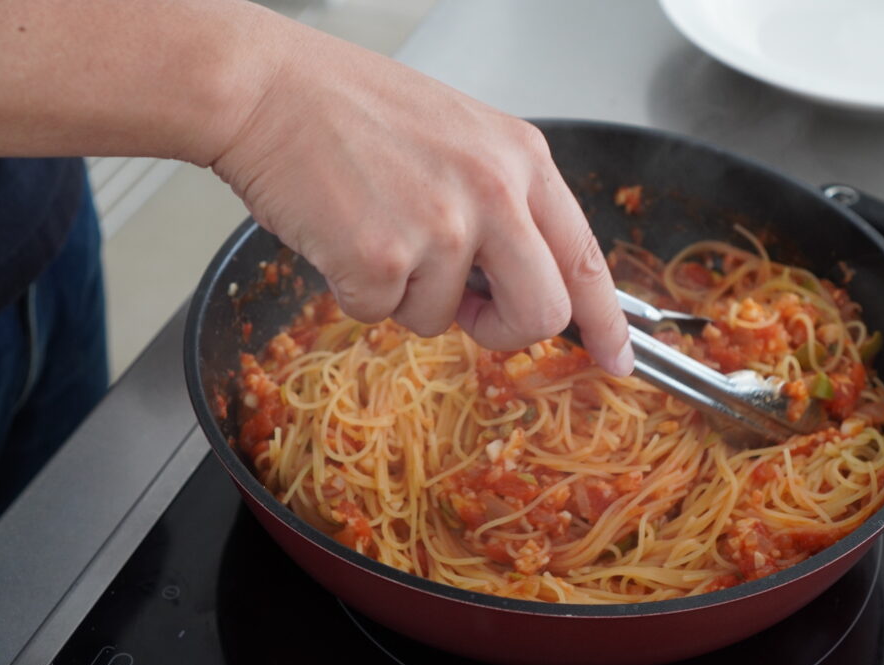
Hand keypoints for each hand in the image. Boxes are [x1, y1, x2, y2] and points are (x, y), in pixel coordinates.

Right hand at [211, 19, 632, 375]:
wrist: (266, 88)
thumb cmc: (351, 108)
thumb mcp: (459, 139)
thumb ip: (503, 206)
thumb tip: (515, 280)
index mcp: (521, 159)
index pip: (585, 256)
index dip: (606, 320)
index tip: (616, 358)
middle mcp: (494, 191)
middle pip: (542, 312)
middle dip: (504, 330)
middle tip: (466, 311)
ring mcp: (442, 226)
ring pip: (444, 320)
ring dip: (406, 295)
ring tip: (373, 227)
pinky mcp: (384, 257)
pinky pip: (381, 314)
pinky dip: (356, 289)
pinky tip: (341, 232)